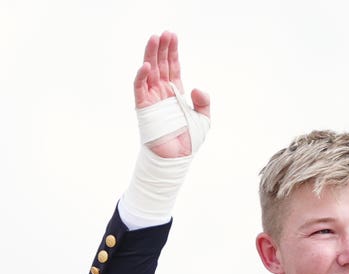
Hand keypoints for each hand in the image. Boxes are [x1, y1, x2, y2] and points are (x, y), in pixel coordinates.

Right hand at [133, 31, 209, 157]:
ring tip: (154, 39)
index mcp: (175, 92)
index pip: (173, 66)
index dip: (173, 51)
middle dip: (162, 48)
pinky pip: (140, 88)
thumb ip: (204, 102)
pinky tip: (146, 65)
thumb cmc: (188, 141)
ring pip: (149, 71)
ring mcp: (152, 98)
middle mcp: (162, 92)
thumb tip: (196, 88)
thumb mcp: (204, 119)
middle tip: (164, 33)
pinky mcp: (143, 107)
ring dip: (151, 55)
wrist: (177, 159)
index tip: (173, 36)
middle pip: (160, 64)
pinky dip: (141, 76)